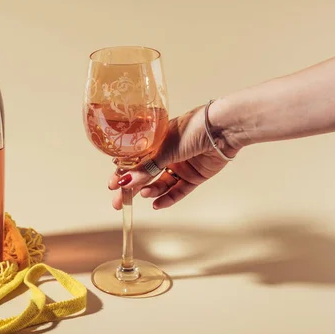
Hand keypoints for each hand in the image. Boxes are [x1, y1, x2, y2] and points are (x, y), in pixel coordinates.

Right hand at [108, 104, 239, 209]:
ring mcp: (180, 166)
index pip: (134, 160)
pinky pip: (178, 191)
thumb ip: (145, 167)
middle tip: (119, 202)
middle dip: (132, 189)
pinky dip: (168, 198)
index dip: (123, 172)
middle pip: (145, 174)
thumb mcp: (163, 148)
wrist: (222, 129)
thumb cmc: (192, 129)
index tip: (112, 185)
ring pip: (161, 184)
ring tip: (145, 194)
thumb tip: (126, 182)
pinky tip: (157, 204)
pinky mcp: (194, 176)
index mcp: (155, 141)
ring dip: (151, 191)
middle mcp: (166, 154)